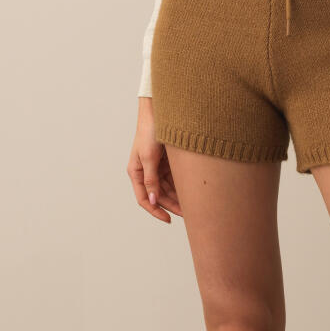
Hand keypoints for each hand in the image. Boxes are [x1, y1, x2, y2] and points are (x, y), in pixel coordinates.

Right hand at [127, 97, 183, 222]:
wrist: (161, 110)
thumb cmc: (150, 131)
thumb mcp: (149, 157)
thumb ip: (151, 180)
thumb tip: (152, 201)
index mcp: (136, 171)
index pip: (143, 199)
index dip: (155, 211)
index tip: (168, 220)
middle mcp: (145, 171)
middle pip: (158, 195)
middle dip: (171, 205)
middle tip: (188, 214)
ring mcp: (157, 166)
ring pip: (168, 188)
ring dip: (179, 197)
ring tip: (193, 205)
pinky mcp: (167, 161)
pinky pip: (175, 178)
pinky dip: (182, 185)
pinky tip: (193, 191)